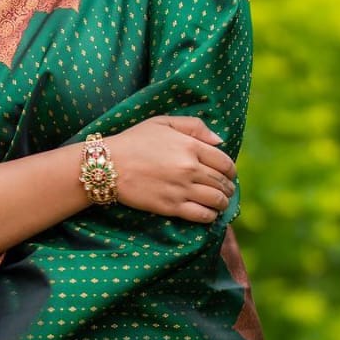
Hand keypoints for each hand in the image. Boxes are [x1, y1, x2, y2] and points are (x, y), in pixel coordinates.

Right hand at [106, 115, 236, 222]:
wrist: (108, 164)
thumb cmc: (134, 140)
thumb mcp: (163, 122)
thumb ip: (194, 127)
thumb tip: (220, 141)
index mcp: (190, 146)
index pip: (225, 162)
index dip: (231, 171)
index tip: (229, 175)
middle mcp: (190, 168)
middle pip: (222, 183)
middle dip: (228, 188)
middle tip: (226, 191)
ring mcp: (181, 189)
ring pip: (216, 200)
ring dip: (222, 203)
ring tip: (220, 203)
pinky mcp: (171, 206)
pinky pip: (201, 215)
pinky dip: (210, 216)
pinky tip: (208, 214)